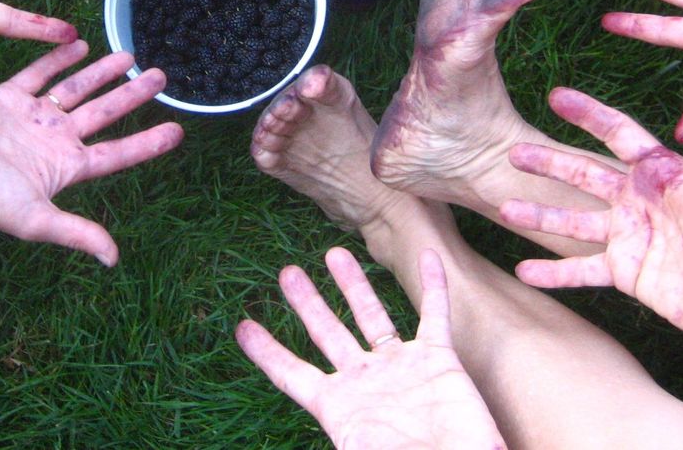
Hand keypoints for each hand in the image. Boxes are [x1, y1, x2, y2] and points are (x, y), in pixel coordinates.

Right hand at [0, 41, 182, 264]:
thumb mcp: (36, 220)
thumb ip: (78, 233)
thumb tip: (113, 258)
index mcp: (67, 166)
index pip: (118, 152)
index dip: (148, 142)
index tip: (178, 130)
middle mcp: (55, 139)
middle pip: (104, 112)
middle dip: (132, 94)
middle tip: (159, 76)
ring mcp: (33, 116)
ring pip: (76, 88)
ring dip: (101, 72)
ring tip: (127, 55)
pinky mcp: (8, 97)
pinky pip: (39, 73)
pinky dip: (59, 58)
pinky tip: (79, 45)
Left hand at [236, 247, 505, 449]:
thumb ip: (339, 442)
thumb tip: (300, 446)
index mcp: (339, 407)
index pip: (292, 373)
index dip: (267, 351)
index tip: (242, 327)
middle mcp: (366, 381)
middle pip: (328, 333)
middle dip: (307, 302)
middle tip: (287, 273)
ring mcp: (402, 368)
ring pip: (372, 315)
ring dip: (354, 284)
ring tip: (334, 252)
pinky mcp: (439, 361)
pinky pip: (434, 315)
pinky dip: (433, 285)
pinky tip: (426, 256)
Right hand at [502, 84, 682, 345]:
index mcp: (660, 173)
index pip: (617, 135)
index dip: (588, 115)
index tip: (556, 97)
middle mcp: (637, 200)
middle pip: (583, 174)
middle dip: (548, 163)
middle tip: (513, 153)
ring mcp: (628, 236)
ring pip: (572, 222)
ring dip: (539, 215)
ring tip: (504, 210)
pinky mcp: (624, 272)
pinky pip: (580, 270)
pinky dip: (552, 272)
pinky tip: (522, 271)